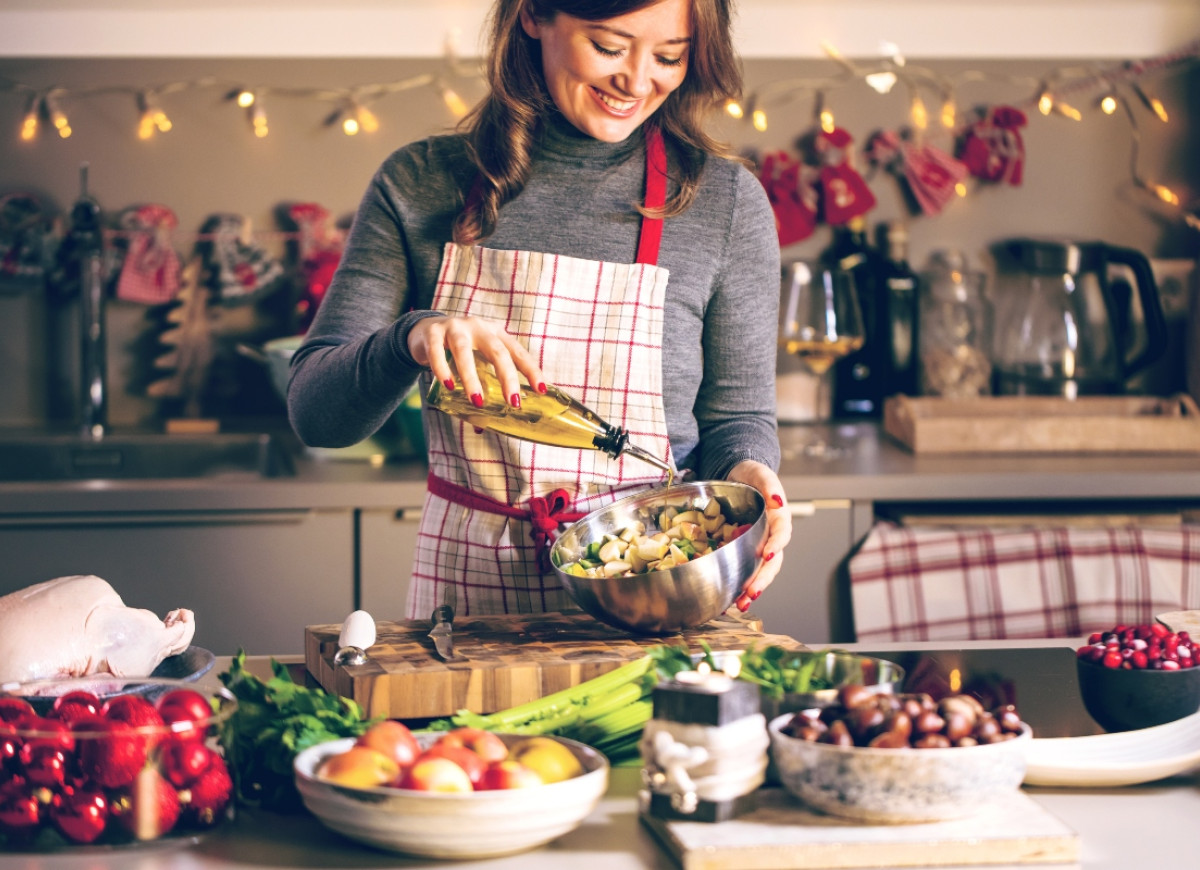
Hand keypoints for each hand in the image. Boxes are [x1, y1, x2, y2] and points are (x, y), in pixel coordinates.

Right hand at [409, 315, 545, 406]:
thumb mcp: (474, 363)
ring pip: (464, 351)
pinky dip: (443, 369)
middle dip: (507, 377)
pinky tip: (449, 385)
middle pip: (497, 351)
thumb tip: (482, 428)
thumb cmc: (456, 351)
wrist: (424, 331)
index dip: (531, 370)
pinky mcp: (432, 333)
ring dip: (472, 378)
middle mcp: (478, 328)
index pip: (517, 352)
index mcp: (495, 334)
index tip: (541, 390)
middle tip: (513, 402)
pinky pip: (437, 351)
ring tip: (477, 401)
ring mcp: (455, 327)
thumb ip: (479, 389)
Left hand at [725, 460, 791, 611]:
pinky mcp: (744, 551)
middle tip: (751, 592)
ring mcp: (758, 545)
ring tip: (740, 604)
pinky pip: (744, 570)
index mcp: (778, 518)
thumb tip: (777, 501)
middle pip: (772, 562)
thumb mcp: (760, 474)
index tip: (767, 555)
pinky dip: (738, 585)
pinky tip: (728, 599)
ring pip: (760, 571)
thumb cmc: (751, 475)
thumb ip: (769, 485)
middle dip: (763, 578)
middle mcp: (771, 536)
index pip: (781, 534)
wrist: (737, 477)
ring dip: (752, 589)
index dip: (776, 545)